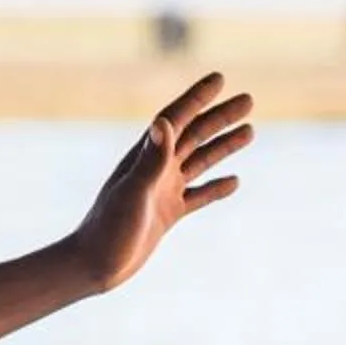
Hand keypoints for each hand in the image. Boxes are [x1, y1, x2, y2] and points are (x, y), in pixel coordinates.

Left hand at [69, 73, 254, 292]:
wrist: (94, 265)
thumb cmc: (109, 229)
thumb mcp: (134, 192)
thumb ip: (152, 159)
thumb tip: (164, 122)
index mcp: (146, 157)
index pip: (176, 119)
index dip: (197, 98)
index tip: (220, 79)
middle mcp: (156, 169)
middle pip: (195, 135)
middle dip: (221, 117)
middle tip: (249, 100)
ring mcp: (162, 191)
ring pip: (200, 161)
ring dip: (224, 145)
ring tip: (250, 131)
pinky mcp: (167, 214)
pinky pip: (198, 195)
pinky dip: (216, 187)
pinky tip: (235, 181)